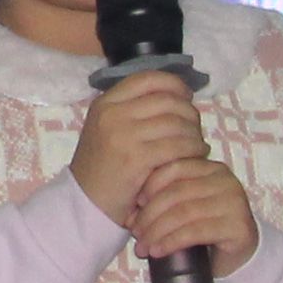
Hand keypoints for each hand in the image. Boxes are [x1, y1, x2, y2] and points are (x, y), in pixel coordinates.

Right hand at [68, 64, 205, 219]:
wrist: (83, 203)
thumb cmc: (101, 168)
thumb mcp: (106, 129)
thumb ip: (132, 111)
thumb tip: (176, 97)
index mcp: (105, 103)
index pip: (147, 79)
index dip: (173, 84)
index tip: (186, 96)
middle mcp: (112, 114)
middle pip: (166, 100)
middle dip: (189, 112)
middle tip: (196, 126)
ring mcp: (123, 135)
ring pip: (175, 122)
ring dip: (194, 133)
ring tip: (198, 144)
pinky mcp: (136, 158)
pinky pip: (177, 146)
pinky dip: (194, 149)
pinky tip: (198, 155)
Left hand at [126, 155, 257, 275]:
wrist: (238, 256)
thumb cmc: (205, 228)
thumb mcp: (185, 206)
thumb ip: (166, 196)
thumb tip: (131, 204)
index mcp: (212, 168)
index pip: (174, 168)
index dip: (150, 185)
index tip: (134, 204)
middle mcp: (226, 181)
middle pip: (176, 193)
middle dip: (150, 214)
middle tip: (135, 232)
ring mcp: (234, 202)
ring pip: (183, 213)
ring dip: (157, 231)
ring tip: (143, 246)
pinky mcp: (238, 226)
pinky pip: (195, 232)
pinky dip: (171, 242)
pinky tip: (158, 251)